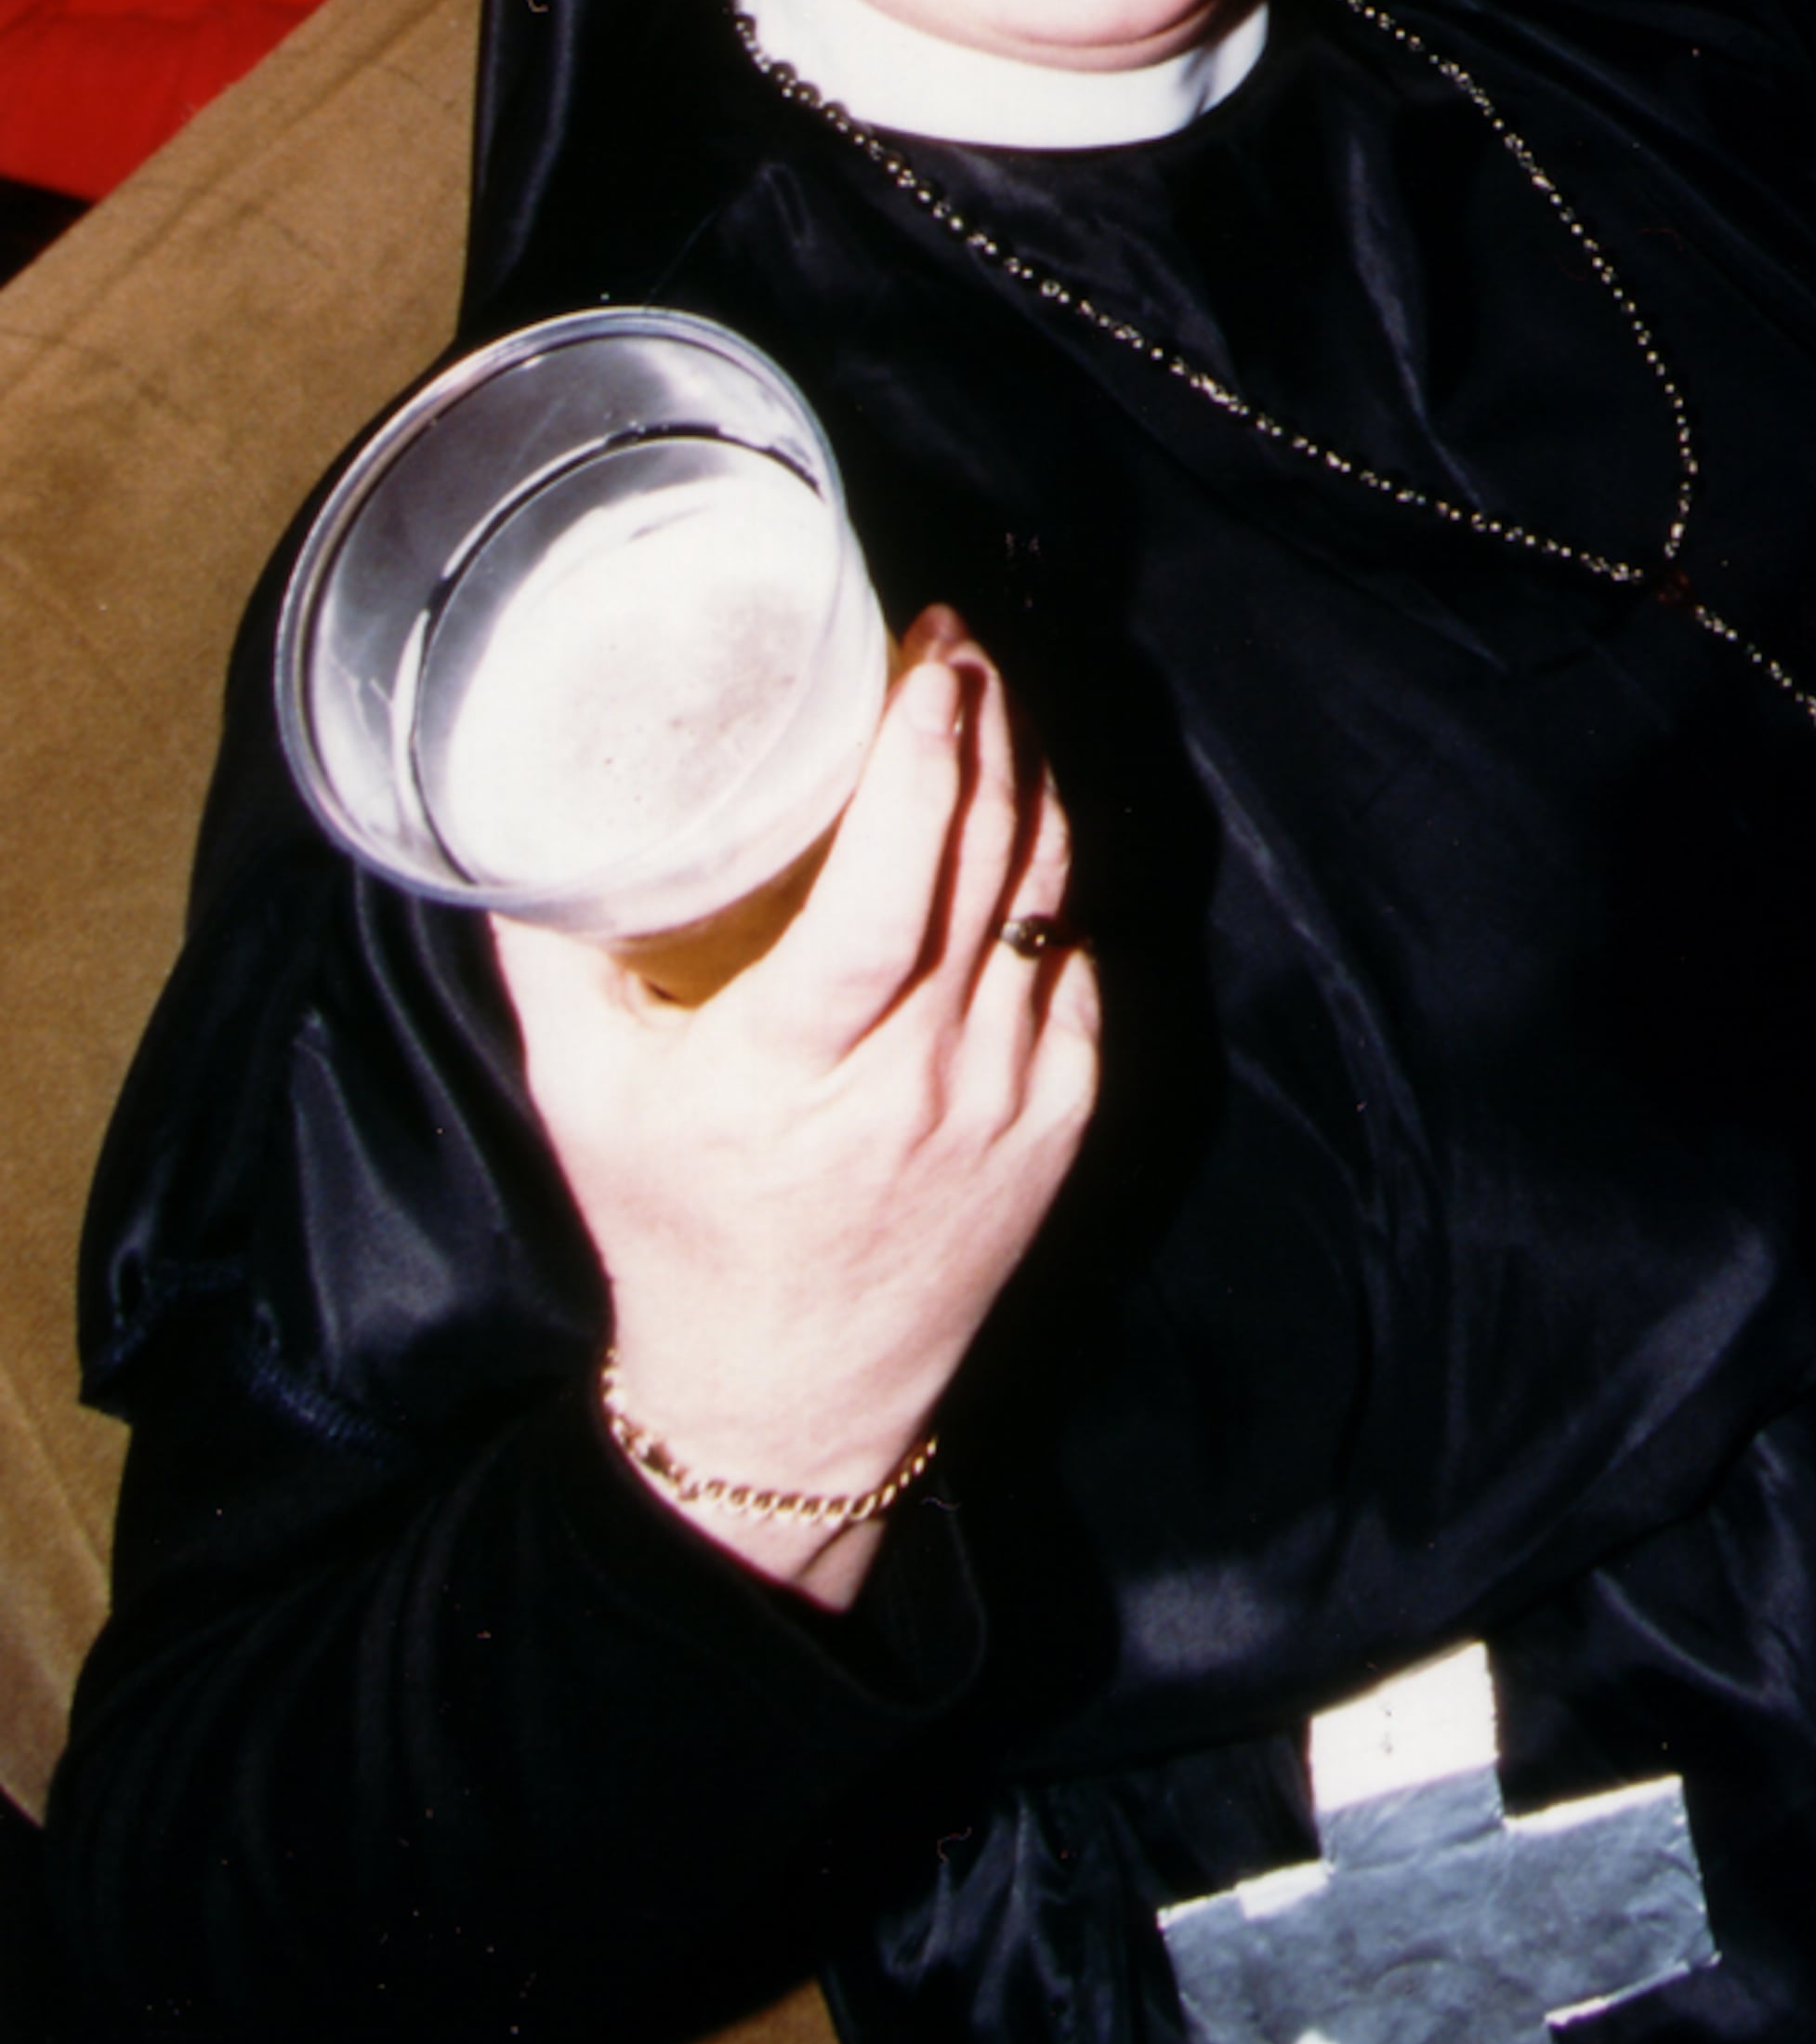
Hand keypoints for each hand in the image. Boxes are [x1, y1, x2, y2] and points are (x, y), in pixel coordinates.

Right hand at [497, 609, 1097, 1603]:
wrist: (792, 1403)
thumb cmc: (675, 1236)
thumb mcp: (582, 1095)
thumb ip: (551, 952)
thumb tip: (512, 810)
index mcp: (800, 1067)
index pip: (890, 888)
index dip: (924, 763)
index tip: (928, 662)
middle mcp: (923, 1078)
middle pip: (988, 858)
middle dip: (985, 724)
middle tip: (953, 640)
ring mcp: (1012, 1098)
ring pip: (1048, 893)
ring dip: (1029, 780)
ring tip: (988, 702)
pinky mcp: (1065, 1117)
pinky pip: (1076, 962)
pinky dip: (1048, 882)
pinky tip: (1013, 826)